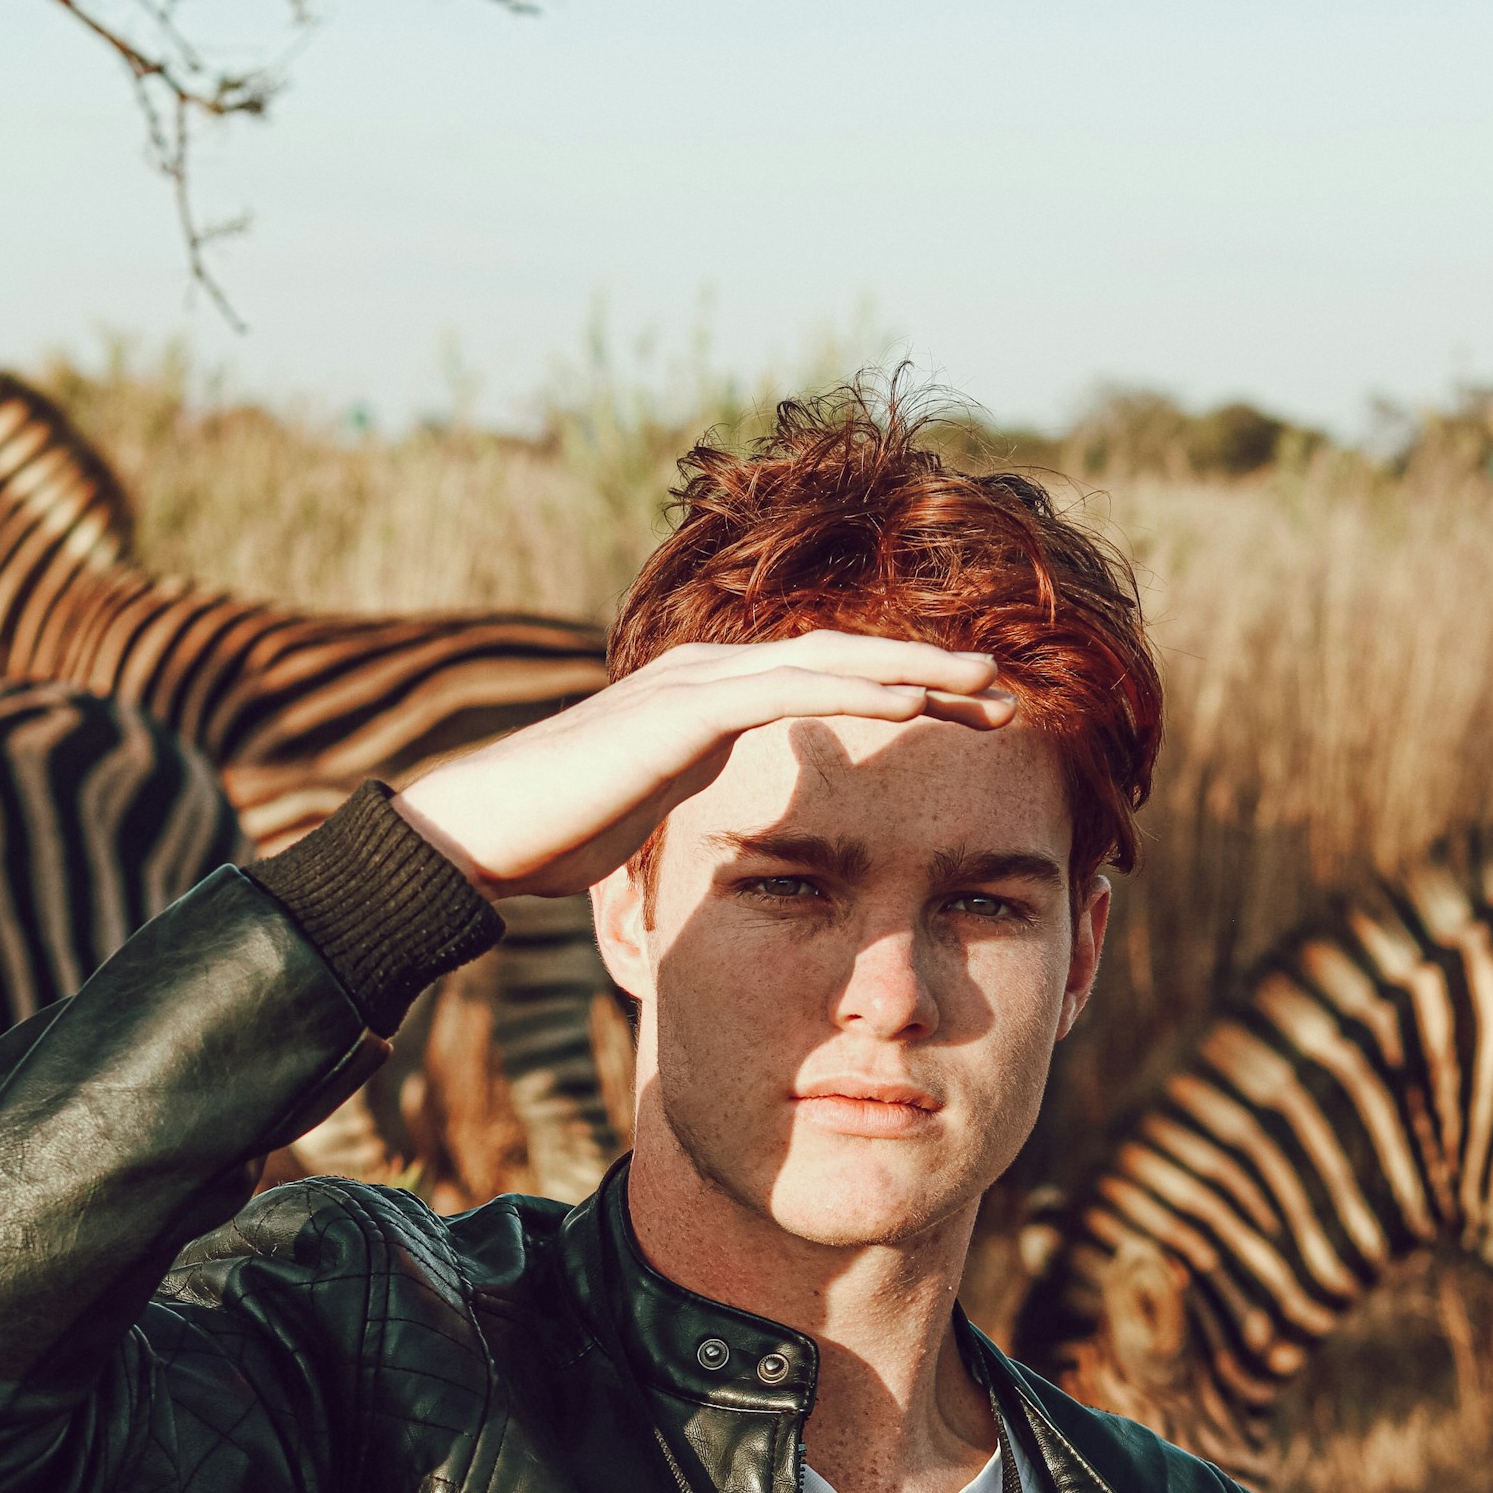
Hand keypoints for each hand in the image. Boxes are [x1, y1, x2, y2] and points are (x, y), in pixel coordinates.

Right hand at [391, 631, 1015, 900]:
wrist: (485, 833)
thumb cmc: (556, 836)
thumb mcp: (649, 815)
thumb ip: (696, 800)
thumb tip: (723, 819)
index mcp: (706, 699)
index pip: (823, 682)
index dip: (901, 694)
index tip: (968, 716)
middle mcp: (708, 675)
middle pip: (845, 657)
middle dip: (931, 672)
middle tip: (1008, 692)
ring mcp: (697, 684)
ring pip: (832, 660)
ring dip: (918, 673)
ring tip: (990, 690)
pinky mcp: (686, 712)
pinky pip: (791, 691)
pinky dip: (859, 690)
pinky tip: (915, 701)